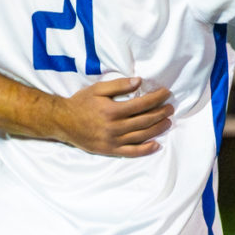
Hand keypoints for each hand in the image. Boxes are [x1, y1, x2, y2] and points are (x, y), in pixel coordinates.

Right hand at [53, 76, 172, 156]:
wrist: (63, 122)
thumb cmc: (80, 103)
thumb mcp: (97, 89)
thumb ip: (118, 85)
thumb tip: (138, 82)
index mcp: (112, 110)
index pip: (141, 104)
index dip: (156, 98)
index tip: (165, 93)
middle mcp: (115, 127)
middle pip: (145, 120)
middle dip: (160, 113)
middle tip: (171, 108)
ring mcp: (113, 140)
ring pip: (141, 136)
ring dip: (157, 129)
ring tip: (168, 122)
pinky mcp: (110, 150)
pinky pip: (131, 152)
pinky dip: (145, 149)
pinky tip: (156, 145)